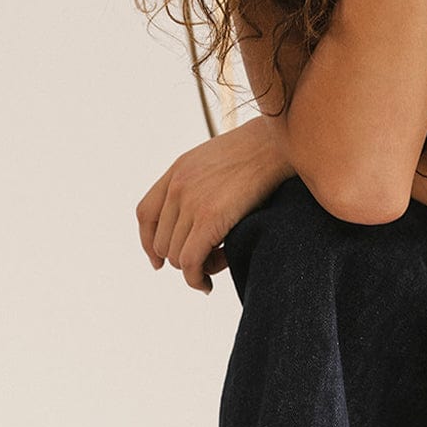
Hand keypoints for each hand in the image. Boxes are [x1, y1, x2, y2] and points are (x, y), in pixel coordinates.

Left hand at [136, 115, 295, 293]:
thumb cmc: (261, 151)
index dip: (148, 242)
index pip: (146, 213)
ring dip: (195, 268)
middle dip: (182, 258)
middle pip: (161, 242)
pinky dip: (196, 279)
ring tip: (218, 264)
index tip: (159, 260)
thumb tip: (199, 218)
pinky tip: (208, 283)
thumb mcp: (220, 158)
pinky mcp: (210, 217)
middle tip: (208, 261)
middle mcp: (178, 185)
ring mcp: (192, 201)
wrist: (280, 143)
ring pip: (176, 256)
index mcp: (179, 168)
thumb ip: (202, 182)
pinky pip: (190, 262)